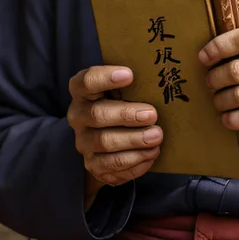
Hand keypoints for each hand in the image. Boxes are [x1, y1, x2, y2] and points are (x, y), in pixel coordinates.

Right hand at [67, 66, 162, 209]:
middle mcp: (79, 116)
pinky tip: (151, 154)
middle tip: (152, 114)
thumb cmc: (121, 101)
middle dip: (127, 115)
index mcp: (82, 91)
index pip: (87, 81)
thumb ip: (133, 80)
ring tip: (157, 137)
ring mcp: (84, 142)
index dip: (106, 77)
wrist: (109, 132)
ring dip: (134, 140)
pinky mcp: (93, 164)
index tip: (130, 75)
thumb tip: (159, 71)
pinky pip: (112, 167)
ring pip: (105, 143)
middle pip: (97, 115)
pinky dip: (134, 162)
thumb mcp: (121, 87)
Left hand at [199, 28, 238, 156]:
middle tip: (210, 83)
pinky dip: (232, 119)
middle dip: (215, 78)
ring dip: (221, 101)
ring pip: (238, 94)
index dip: (217, 46)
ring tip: (218, 102)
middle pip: (235, 69)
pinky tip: (229, 119)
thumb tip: (222, 46)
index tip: (204, 56)